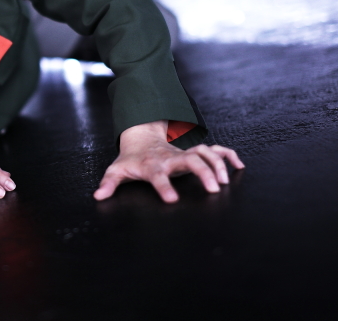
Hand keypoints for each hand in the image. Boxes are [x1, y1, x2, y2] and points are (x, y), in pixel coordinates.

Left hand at [93, 121, 244, 202]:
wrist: (141, 138)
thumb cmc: (130, 159)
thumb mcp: (117, 170)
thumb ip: (109, 184)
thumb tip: (98, 196)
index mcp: (152, 164)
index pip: (158, 175)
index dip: (164, 187)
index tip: (172, 200)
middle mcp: (171, 157)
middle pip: (190, 160)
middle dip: (203, 172)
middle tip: (214, 190)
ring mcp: (184, 152)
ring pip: (205, 152)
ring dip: (218, 164)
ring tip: (226, 182)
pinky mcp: (194, 151)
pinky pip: (215, 150)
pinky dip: (228, 156)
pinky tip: (239, 166)